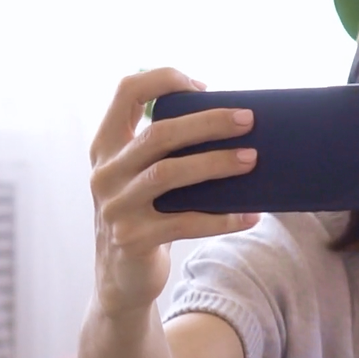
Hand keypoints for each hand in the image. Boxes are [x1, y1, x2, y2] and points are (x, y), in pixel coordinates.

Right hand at [88, 68, 260, 313]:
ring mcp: (116, 207)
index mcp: (106, 146)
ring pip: (169, 173)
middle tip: (248, 120)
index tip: (202, 85)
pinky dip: (222, 218)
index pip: (126, 92)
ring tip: (253, 159)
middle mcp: (105, 173)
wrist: (122, 279)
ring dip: (216, 163)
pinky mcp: (133, 239)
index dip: (163, 79)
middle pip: (158, 133)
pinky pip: (185, 222)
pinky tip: (251, 215)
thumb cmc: (147, 215)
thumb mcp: (142, 177)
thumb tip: (233, 125)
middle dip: (208, 122)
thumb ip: (166, 150)